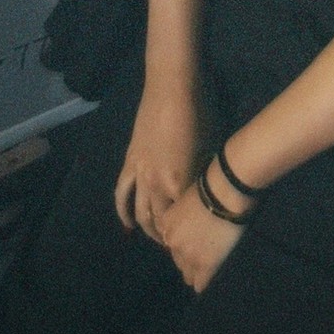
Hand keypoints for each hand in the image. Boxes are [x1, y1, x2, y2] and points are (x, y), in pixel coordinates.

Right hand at [114, 82, 198, 244]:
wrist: (172, 87)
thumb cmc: (200, 114)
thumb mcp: (211, 149)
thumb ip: (204, 178)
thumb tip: (208, 196)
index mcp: (180, 183)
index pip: (184, 219)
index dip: (191, 233)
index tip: (200, 244)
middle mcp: (156, 184)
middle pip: (161, 221)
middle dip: (170, 238)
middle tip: (182, 247)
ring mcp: (140, 174)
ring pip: (140, 213)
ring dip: (149, 230)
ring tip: (161, 240)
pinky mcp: (129, 162)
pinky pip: (122, 193)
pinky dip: (123, 212)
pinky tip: (128, 226)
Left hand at [158, 179, 243, 292]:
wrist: (227, 192)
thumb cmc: (213, 185)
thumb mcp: (189, 196)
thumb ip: (183, 214)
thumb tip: (192, 224)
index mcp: (166, 223)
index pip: (170, 242)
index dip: (184, 242)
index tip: (196, 240)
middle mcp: (172, 241)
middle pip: (178, 260)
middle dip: (190, 258)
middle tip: (207, 251)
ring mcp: (187, 255)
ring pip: (188, 274)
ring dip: (198, 270)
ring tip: (212, 264)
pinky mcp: (204, 266)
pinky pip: (199, 284)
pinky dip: (206, 280)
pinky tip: (214, 274)